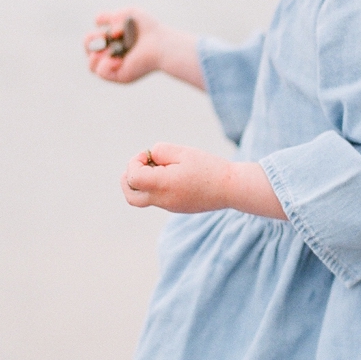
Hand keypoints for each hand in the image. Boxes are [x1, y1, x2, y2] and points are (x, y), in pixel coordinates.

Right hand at [86, 8, 164, 82]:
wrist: (160, 42)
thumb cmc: (146, 28)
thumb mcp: (127, 14)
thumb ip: (111, 16)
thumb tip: (97, 22)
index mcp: (112, 43)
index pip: (91, 44)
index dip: (92, 37)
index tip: (104, 30)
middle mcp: (113, 56)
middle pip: (89, 54)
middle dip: (89, 43)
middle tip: (104, 38)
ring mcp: (116, 68)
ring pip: (92, 67)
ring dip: (95, 55)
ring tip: (110, 49)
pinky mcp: (121, 76)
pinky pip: (102, 73)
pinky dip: (106, 64)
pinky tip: (117, 58)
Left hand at [121, 143, 285, 217]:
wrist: (231, 188)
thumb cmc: (208, 167)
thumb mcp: (183, 152)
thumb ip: (159, 151)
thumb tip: (148, 158)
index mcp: (163, 185)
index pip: (132, 177)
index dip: (135, 162)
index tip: (149, 155)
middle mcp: (163, 199)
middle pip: (131, 196)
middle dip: (128, 179)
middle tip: (140, 165)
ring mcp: (169, 206)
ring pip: (142, 198)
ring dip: (142, 182)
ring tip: (158, 168)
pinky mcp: (177, 208)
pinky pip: (157, 198)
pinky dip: (155, 186)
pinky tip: (171, 175)